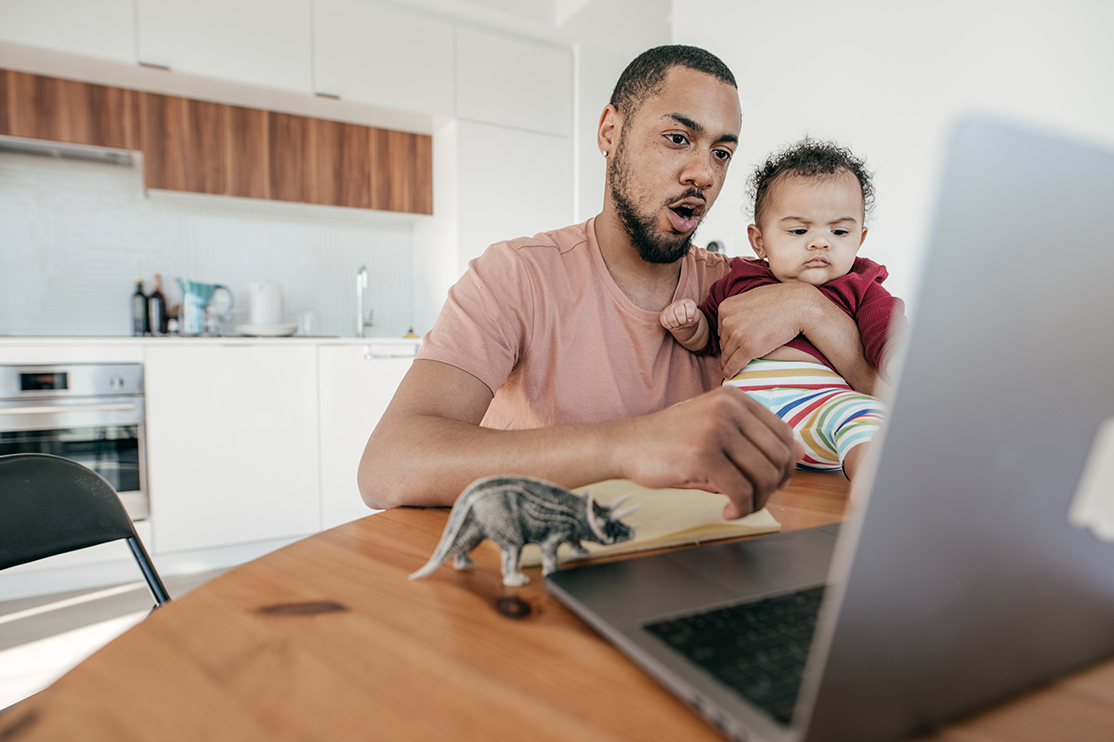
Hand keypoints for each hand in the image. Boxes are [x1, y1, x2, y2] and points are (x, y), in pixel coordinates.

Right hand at [614, 386, 801, 518]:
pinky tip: (728, 512)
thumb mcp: (714, 429)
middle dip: (771, 487)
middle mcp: (729, 408)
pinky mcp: (703, 454)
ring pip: (764, 476)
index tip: (775, 484)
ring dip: (757, 501)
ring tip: (740, 507)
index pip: (783, 433)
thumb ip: (752, 439)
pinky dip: (741, 508)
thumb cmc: (670, 442)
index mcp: (735, 398)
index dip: (786, 465)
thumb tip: (798, 455)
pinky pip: (742, 491)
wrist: (626, 445)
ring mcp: (716, 429)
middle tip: (753, 501)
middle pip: (778, 457)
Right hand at [660, 298, 699, 329]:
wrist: (682, 320)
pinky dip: (669, 326)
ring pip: (671, 318)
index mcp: (688, 302)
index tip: (690, 320)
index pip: (689, 306)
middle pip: (680, 313)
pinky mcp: (663, 313)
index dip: (690, 315)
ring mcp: (670, 307)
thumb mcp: (695, 318)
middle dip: (682, 321)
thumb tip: (689, 319)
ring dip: (676, 325)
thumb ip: (695, 317)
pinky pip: (665, 322)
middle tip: (683, 323)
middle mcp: (678, 303)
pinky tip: (672, 325)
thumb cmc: (690, 318)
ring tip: (678, 324)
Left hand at [717, 283, 818, 377]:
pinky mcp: (749, 348)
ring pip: (726, 355)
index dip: (730, 338)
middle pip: (723, 343)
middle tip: (737, 356)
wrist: (799, 306)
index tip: (736, 344)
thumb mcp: (751, 297)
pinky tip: (731, 375)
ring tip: (733, 367)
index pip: (721, 330)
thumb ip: (738, 308)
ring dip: (730, 362)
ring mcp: (737, 335)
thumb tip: (732, 320)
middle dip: (730, 350)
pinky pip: (733, 365)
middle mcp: (728, 321)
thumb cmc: (780, 300)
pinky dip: (730, 372)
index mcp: (726, 308)